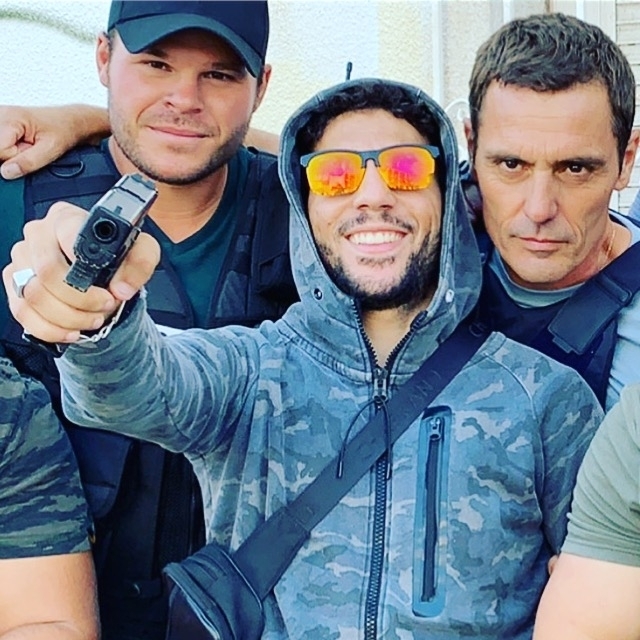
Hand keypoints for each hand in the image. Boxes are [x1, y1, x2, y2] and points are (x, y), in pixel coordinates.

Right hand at [0, 104, 109, 179]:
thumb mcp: (51, 149)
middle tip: (30, 148)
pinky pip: (2, 146)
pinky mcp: (1, 125)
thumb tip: (6, 172)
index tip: (29, 153)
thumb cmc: (63, 130)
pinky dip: (11, 148)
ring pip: (0, 149)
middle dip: (12, 155)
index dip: (15, 158)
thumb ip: (29, 162)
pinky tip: (22, 143)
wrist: (70, 122)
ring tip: (28, 145)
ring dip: (12, 152)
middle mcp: (1, 116)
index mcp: (11, 119)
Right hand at [2, 201, 159, 343]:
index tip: (109, 291)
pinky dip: (50, 329)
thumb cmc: (117, 256)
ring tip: (93, 319)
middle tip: (104, 306)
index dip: (87, 273)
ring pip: (34, 297)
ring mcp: (22, 260)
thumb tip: (122, 288)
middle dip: (81, 300)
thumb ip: (140, 263)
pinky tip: (72, 331)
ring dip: (69, 317)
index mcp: (66, 218)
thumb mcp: (141, 251)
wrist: (102, 273)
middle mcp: (38, 235)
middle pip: (47, 273)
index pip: (66, 239)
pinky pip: (23, 313)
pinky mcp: (14, 284)